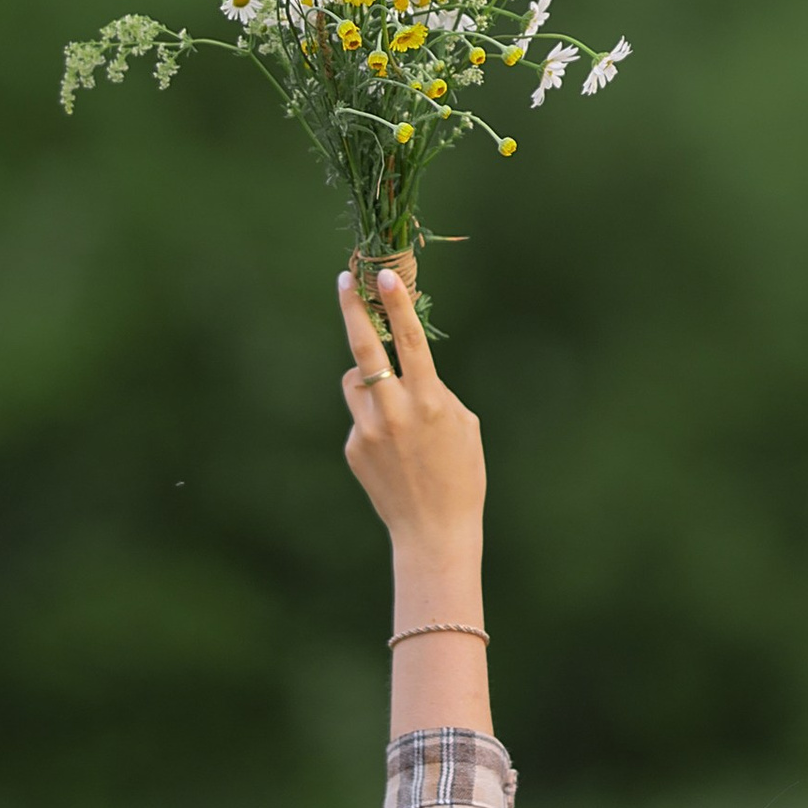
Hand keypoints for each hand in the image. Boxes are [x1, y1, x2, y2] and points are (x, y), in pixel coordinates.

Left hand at [339, 263, 489, 738]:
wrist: (434, 533)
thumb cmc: (462, 475)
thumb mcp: (464, 426)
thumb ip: (436, 391)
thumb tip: (409, 371)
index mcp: (431, 401)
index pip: (411, 340)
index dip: (396, 303)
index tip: (383, 274)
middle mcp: (395, 411)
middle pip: (365, 348)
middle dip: (352, 309)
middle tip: (343, 280)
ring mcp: (368, 430)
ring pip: (355, 381)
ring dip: (367, 379)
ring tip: (390, 404)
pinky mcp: (352, 448)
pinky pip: (358, 416)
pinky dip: (371, 420)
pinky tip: (392, 451)